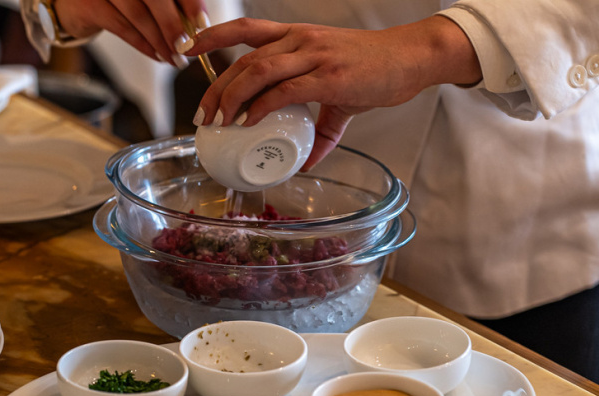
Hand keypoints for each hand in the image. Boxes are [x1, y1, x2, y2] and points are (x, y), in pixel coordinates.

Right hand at [54, 0, 207, 67]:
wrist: (74, 1)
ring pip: (139, 15)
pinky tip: (157, 56)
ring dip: (160, 41)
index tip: (202, 23)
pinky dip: (143, 45)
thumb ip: (170, 4)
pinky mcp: (89, 4)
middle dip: (173, 25)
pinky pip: (122, 28)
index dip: (190, 2)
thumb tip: (198, 25)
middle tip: (186, 48)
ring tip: (174, 59)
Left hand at [181, 16, 480, 168]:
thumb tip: (306, 162)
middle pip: (243, 59)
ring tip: (219, 122)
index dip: (213, 37)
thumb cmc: (374, 70)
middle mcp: (299, 41)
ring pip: (257, 71)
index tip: (188, 51)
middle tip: (202, 116)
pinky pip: (284, 90)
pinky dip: (261, 107)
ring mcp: (312, 56)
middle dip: (215, 88)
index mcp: (296, 37)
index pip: (245, 29)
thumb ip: (320, 130)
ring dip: (231, 97)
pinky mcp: (327, 77)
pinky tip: (249, 122)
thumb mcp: (338, 96)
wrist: (410, 59)